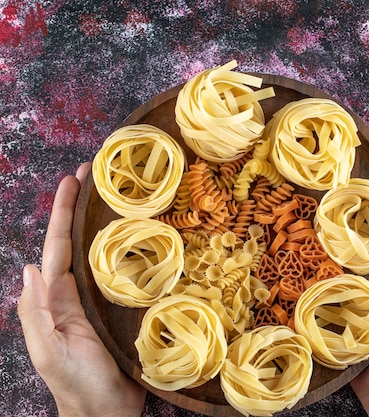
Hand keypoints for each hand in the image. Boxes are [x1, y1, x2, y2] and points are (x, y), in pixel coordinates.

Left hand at [18, 163, 145, 416]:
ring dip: (104, 222)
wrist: (106, 409)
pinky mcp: (121, 307)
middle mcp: (74, 292)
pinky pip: (124, 272)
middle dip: (81, 207)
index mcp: (54, 299)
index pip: (57, 248)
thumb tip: (28, 267)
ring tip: (117, 194)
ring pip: (100, 252)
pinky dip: (129, 249)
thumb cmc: (77, 384)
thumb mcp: (50, 352)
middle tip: (95, 173)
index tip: (71, 180)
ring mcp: (98, 299)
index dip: (63, 213)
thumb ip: (36, 313)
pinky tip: (142, 235)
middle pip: (77, 242)